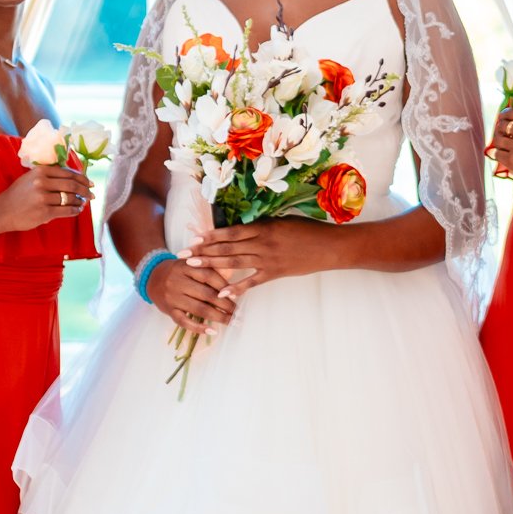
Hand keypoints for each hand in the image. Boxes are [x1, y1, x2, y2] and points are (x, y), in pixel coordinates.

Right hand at [0, 163, 92, 232]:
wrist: (2, 211)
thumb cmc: (18, 194)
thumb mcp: (30, 177)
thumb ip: (48, 175)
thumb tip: (73, 178)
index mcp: (40, 171)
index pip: (68, 173)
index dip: (82, 178)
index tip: (89, 182)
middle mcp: (42, 182)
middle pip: (72, 185)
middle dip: (85, 190)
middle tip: (92, 194)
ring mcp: (43, 198)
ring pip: (70, 198)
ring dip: (80, 201)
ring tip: (83, 202)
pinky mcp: (44, 212)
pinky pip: (66, 210)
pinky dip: (75, 210)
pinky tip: (78, 210)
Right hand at [147, 254, 236, 336]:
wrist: (152, 276)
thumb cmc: (179, 271)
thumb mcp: (190, 263)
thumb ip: (208, 269)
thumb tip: (231, 288)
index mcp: (186, 266)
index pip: (209, 275)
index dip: (224, 286)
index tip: (235, 295)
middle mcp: (178, 281)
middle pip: (206, 294)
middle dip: (225, 304)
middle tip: (238, 312)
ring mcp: (172, 296)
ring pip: (198, 309)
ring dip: (218, 317)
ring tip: (231, 321)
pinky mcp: (168, 310)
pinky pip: (184, 321)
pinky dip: (199, 328)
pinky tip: (212, 331)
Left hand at [188, 217, 335, 291]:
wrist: (329, 246)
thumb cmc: (308, 230)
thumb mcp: (283, 221)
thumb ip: (263, 226)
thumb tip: (243, 229)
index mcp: (263, 227)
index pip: (231, 232)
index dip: (210, 236)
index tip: (193, 238)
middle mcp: (262, 243)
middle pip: (226, 248)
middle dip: (203, 251)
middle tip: (183, 255)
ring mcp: (267, 259)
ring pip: (234, 263)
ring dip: (212, 265)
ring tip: (193, 267)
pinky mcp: (275, 273)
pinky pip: (251, 282)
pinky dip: (236, 287)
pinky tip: (221, 293)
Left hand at [490, 109, 512, 204]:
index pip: (512, 112)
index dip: (504, 115)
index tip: (503, 119)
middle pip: (502, 124)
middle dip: (500, 129)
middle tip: (501, 135)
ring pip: (497, 139)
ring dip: (498, 143)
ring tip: (502, 147)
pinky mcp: (512, 160)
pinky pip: (496, 153)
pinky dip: (498, 155)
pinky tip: (503, 158)